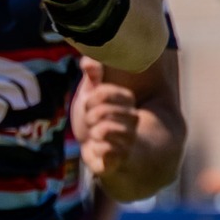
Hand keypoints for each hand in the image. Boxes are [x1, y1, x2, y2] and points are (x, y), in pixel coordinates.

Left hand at [74, 59, 139, 175]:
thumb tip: (87, 60)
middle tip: (91, 121)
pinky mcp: (121, 159)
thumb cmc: (95, 118)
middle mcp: (132, 120)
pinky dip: (95, 149)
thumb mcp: (91, 94)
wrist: (97, 149)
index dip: (92, 97)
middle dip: (89, 115)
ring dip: (92, 132)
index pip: (106, 92)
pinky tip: (96, 148)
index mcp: (127, 101)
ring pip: (104, 130)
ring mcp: (128, 140)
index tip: (89, 103)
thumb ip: (92, 76)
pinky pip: (106, 150)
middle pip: (102, 111)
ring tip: (94, 135)